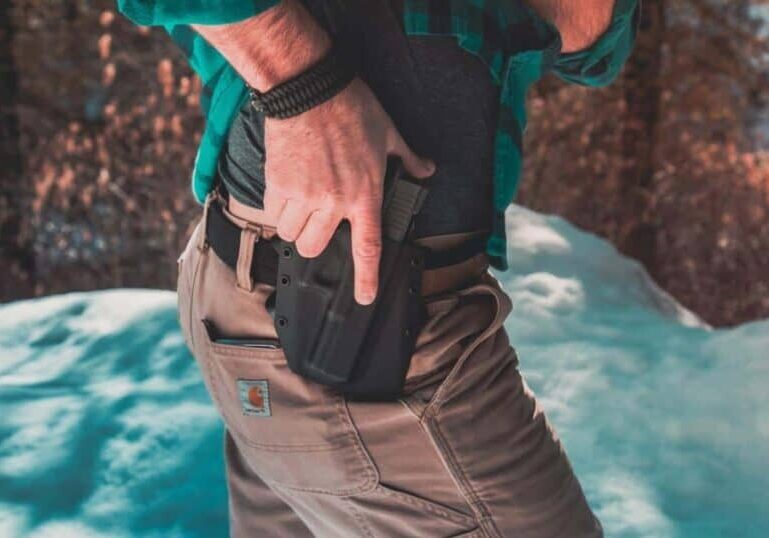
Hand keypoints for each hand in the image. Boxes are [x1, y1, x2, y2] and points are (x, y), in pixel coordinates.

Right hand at [262, 77, 435, 304]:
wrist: (308, 88)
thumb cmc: (352, 108)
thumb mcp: (390, 133)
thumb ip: (409, 157)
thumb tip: (427, 168)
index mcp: (364, 194)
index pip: (367, 247)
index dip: (365, 278)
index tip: (364, 298)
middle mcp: (332, 202)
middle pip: (314, 248)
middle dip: (315, 243)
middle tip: (318, 225)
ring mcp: (302, 195)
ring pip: (290, 235)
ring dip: (294, 228)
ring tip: (300, 206)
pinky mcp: (276, 184)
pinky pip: (272, 213)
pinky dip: (277, 209)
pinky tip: (285, 189)